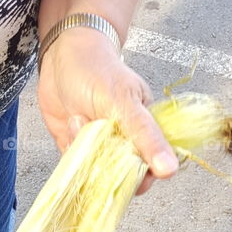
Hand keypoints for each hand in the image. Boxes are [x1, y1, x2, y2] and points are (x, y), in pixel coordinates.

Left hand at [37, 28, 178, 193]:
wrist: (61, 53)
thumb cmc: (99, 70)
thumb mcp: (125, 103)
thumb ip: (147, 137)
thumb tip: (169, 170)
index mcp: (144, 133)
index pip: (149, 171)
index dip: (139, 178)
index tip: (124, 168)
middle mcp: (123, 145)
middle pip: (120, 178)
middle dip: (105, 164)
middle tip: (95, 136)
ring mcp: (98, 149)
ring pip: (94, 174)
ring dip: (83, 151)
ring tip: (79, 117)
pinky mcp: (76, 150)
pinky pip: (74, 168)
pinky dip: (69, 151)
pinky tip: (70, 123)